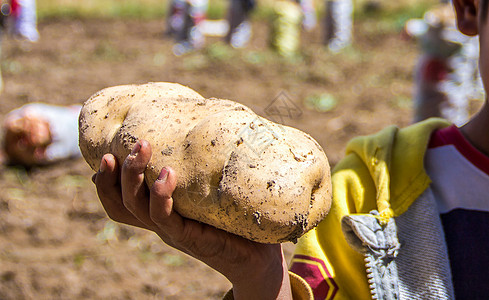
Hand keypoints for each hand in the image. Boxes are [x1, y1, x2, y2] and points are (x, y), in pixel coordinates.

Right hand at [93, 140, 291, 298]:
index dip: (104, 182)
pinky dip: (160, 196)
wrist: (258, 256)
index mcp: (159, 212)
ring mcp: (172, 232)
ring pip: (136, 207)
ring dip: (133, 176)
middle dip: (117, 172)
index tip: (106, 153)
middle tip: (134, 142)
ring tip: (143, 148)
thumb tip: (195, 132)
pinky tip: (167, 174)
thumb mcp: (209, 189)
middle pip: (122, 203)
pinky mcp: (189, 237)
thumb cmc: (235, 217)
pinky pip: (164, 218)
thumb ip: (197, 169)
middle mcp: (160, 223)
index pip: (119, 202)